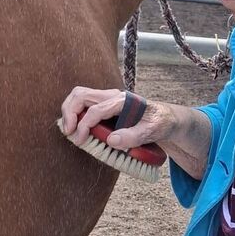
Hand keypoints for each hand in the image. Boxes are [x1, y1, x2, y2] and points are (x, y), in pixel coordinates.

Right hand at [59, 86, 174, 150]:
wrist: (165, 117)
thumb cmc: (160, 123)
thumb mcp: (153, 131)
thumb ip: (134, 136)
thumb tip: (112, 140)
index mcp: (123, 101)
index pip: (96, 110)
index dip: (85, 126)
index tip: (81, 140)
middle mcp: (112, 96)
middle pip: (80, 95)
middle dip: (69, 113)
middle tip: (69, 132)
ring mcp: (107, 99)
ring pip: (79, 96)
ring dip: (69, 112)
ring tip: (70, 130)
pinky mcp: (104, 104)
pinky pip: (83, 103)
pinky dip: (74, 113)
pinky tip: (76, 128)